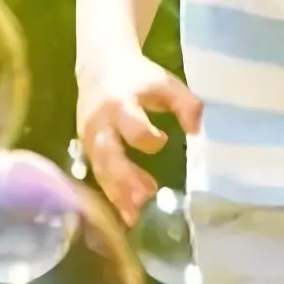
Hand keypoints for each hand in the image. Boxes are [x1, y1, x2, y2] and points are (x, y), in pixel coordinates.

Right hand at [76, 53, 200, 225]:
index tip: (163, 140)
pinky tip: (125, 213)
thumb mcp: (165, 83)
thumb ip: (185, 104)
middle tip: (143, 200)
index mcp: (119, 104)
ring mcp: (88, 138)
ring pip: (100, 170)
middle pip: (108, 155)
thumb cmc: (139, 77)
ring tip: (134, 217)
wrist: (99, 66)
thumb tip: (198, 131)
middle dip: (124, 179)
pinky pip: (97, 174)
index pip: (132, 125)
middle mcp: (99, 124)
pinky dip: (110, 193)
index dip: (146, 136)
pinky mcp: (85, 148)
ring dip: (116, 193)